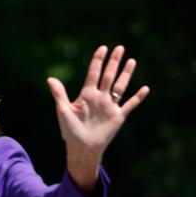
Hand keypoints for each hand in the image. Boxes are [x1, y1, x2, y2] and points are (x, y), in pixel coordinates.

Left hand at [47, 44, 149, 191]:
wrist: (81, 149)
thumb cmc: (70, 131)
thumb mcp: (63, 111)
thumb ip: (59, 94)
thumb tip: (50, 78)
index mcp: (86, 95)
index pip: (93, 74)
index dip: (98, 61)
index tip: (103, 48)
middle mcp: (100, 98)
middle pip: (108, 76)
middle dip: (114, 62)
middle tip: (120, 48)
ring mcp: (110, 106)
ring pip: (120, 86)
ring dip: (126, 74)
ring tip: (132, 60)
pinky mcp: (118, 117)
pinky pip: (130, 105)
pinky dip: (138, 97)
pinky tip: (145, 88)